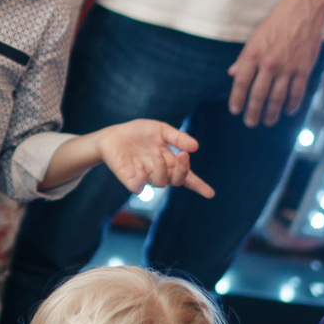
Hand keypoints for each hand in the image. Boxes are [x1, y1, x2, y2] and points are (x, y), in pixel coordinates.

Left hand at [94, 119, 213, 196]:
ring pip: (160, 181)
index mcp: (170, 162)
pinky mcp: (131, 180)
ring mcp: (146, 177)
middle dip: (183, 170)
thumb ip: (177, 138)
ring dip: (161, 166)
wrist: (113, 135)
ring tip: (155, 150)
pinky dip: (142, 176)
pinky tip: (139, 164)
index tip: (210, 194)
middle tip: (182, 155)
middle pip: (177, 180)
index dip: (199, 185)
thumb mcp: (160, 130)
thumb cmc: (138, 133)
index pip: (187, 176)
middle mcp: (160, 172)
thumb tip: (195, 147)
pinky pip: (140, 186)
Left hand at [228, 0, 323, 126]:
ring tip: (268, 122)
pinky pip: (297, 93)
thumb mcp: (254, 38)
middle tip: (250, 123)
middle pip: (258, 95)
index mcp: (253, 54)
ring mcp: (287, 68)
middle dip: (253, 112)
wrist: (302, 11)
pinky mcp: (303, 69)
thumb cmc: (275, 23)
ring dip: (272, 113)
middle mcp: (268, 63)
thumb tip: (231, 73)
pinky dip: (292, 104)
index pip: (241, 83)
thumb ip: (243, 58)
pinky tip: (288, 111)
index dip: (236, 99)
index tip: (235, 110)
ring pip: (277, 98)